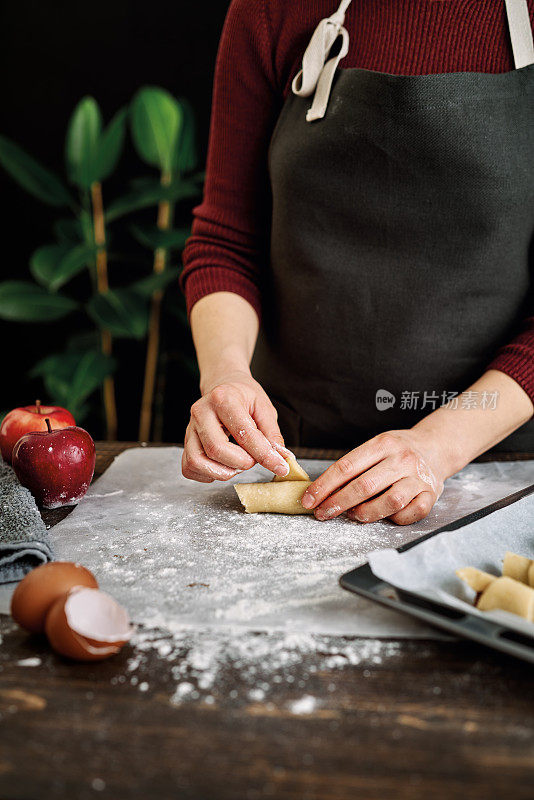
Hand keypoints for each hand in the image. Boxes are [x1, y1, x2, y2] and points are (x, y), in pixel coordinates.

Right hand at [182, 370, 289, 482]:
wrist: (222, 386)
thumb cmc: (244, 397)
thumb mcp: (264, 407)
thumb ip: (272, 434)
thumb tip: (281, 459)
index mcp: (223, 398)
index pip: (244, 434)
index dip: (264, 455)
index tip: (280, 467)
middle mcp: (201, 412)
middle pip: (217, 449)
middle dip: (241, 463)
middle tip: (253, 459)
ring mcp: (190, 428)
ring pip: (198, 461)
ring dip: (223, 472)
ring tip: (237, 464)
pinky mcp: (185, 442)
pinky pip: (189, 467)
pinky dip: (208, 474)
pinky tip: (222, 466)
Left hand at [301, 430, 445, 524]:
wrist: (436, 446)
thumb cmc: (397, 450)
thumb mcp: (376, 447)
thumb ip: (355, 466)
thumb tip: (323, 491)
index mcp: (383, 443)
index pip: (347, 466)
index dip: (324, 486)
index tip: (309, 499)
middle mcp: (402, 459)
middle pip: (364, 486)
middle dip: (338, 503)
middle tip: (323, 513)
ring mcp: (418, 477)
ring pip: (389, 502)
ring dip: (366, 513)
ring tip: (353, 515)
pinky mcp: (431, 494)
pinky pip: (410, 513)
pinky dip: (395, 519)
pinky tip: (384, 515)